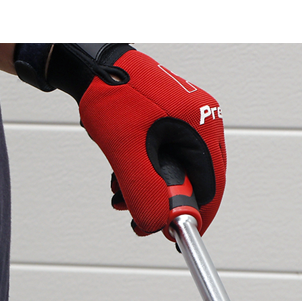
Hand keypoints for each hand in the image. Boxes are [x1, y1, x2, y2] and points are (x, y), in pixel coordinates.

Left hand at [13, 43, 226, 235]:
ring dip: (151, 190)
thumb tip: (155, 225)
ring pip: (178, 171)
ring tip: (122, 196)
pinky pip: (167, 157)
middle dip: (165, 202)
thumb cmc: (110, 93)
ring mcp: (188, 120)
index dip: (196, 215)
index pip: (211, 185)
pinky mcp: (171, 120)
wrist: (90, 63)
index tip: (176, 237)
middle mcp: (202, 121)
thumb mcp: (125, 149)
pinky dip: (147, 173)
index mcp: (202, 124)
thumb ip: (142, 189)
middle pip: (195, 180)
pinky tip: (123, 177)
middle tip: (141, 220)